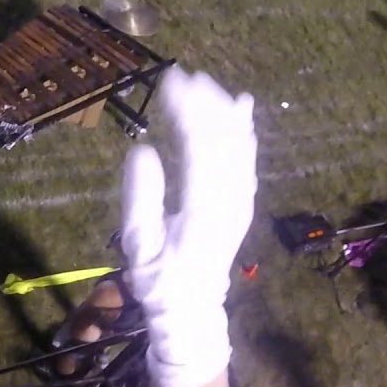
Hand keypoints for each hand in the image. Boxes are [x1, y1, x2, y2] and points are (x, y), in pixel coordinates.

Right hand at [119, 66, 256, 386]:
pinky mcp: (242, 204)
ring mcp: (240, 203)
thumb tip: (142, 150)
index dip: (188, 112)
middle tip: (185, 76)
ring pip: (240, 148)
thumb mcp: (138, 244)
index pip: (200, 149)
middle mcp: (230, 201)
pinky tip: (241, 109)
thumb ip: (141, 196)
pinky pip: (247, 160)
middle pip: (225, 142)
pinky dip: (245, 131)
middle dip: (206, 105)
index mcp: (202, 209)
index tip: (170, 84)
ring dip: (225, 113)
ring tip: (209, 84)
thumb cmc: (159, 280)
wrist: (193, 310)